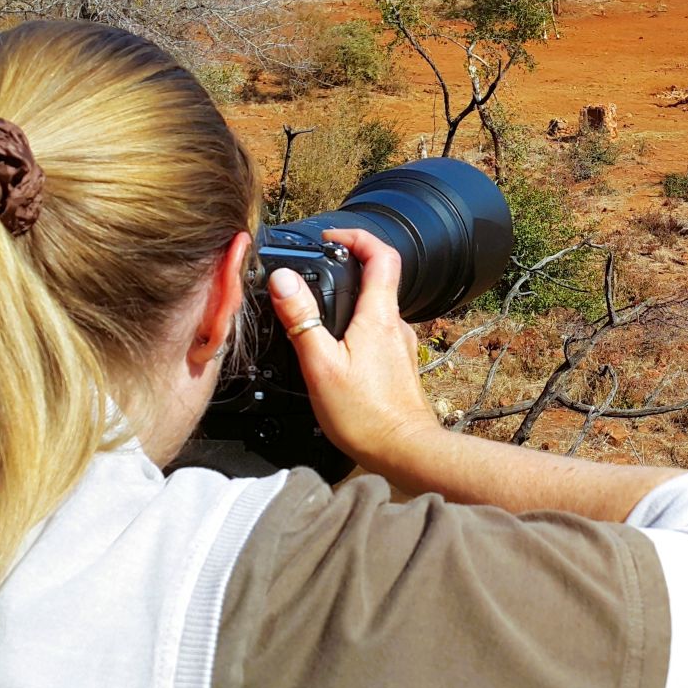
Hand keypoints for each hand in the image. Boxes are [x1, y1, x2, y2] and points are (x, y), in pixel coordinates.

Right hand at [266, 229, 438, 469]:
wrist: (403, 451)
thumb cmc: (365, 414)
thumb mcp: (320, 365)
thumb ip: (302, 319)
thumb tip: (283, 279)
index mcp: (379, 316)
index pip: (382, 255)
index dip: (357, 236)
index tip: (331, 237)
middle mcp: (395, 325)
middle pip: (378, 279)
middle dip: (346, 268)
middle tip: (316, 272)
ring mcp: (400, 345)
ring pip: (376, 308)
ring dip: (351, 301)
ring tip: (319, 313)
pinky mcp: (398, 364)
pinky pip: (378, 333)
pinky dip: (357, 328)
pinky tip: (338, 349)